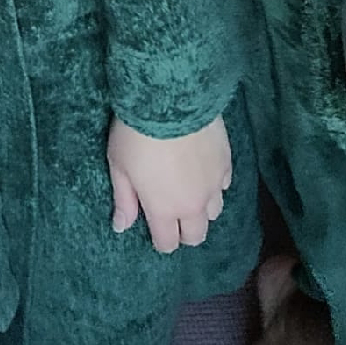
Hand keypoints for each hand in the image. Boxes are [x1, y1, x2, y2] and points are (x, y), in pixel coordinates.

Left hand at [107, 114, 231, 253]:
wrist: (170, 101)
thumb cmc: (136, 134)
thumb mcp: (119, 166)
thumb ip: (124, 200)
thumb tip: (121, 227)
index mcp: (164, 209)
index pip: (167, 243)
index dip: (160, 241)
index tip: (154, 230)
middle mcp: (193, 204)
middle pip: (196, 235)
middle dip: (184, 231)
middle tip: (172, 214)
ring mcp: (214, 185)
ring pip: (215, 212)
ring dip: (202, 208)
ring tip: (188, 191)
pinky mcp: (227, 163)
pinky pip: (224, 185)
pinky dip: (214, 184)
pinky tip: (203, 170)